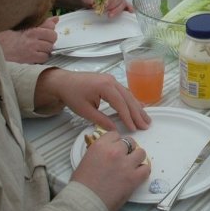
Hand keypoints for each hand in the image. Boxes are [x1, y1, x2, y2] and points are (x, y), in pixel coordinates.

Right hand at [0, 16, 57, 63]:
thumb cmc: (7, 38)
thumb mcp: (24, 27)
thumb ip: (41, 23)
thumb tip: (55, 19)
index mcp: (30, 28)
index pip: (50, 26)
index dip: (50, 30)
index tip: (46, 33)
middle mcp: (32, 38)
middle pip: (52, 37)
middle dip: (50, 40)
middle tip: (42, 42)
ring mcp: (31, 49)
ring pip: (49, 48)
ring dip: (46, 49)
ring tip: (37, 49)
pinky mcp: (29, 59)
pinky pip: (43, 58)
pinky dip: (42, 57)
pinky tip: (35, 55)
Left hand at [34, 68, 151, 131]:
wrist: (63, 82)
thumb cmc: (72, 95)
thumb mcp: (85, 111)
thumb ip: (101, 120)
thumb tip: (114, 130)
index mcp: (105, 86)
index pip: (121, 104)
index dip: (128, 117)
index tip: (134, 128)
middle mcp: (111, 81)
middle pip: (128, 99)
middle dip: (137, 113)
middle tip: (146, 125)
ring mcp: (111, 80)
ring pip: (128, 95)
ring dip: (137, 107)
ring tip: (146, 119)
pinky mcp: (110, 82)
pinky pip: (124, 92)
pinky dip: (131, 101)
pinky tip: (139, 106)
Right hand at [71, 127, 149, 210]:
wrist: (86, 202)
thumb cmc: (82, 186)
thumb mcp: (86, 160)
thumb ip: (98, 152)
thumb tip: (105, 152)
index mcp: (101, 146)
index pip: (115, 135)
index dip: (116, 142)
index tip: (116, 147)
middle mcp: (115, 152)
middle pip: (129, 142)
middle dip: (128, 149)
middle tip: (124, 157)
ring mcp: (126, 164)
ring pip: (141, 153)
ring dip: (137, 158)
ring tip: (132, 165)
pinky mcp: (134, 178)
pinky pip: (146, 169)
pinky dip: (143, 171)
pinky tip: (137, 174)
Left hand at [80, 0, 131, 16]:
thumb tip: (92, 0)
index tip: (104, 5)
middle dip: (112, 5)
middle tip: (104, 10)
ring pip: (122, 2)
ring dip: (117, 9)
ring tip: (110, 15)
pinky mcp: (120, 1)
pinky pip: (126, 4)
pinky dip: (128, 8)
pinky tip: (130, 11)